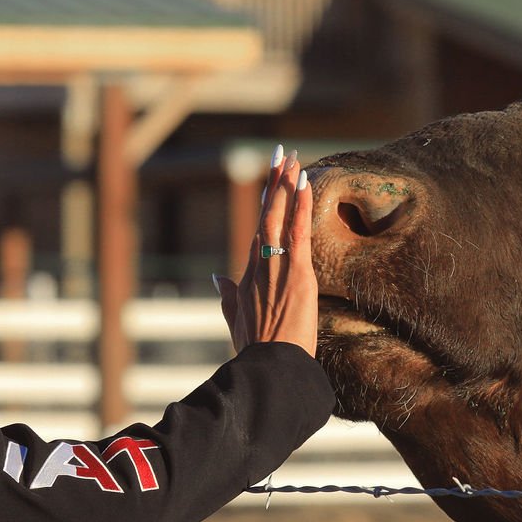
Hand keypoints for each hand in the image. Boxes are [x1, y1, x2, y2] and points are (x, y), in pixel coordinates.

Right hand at [214, 147, 317, 357]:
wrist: (268, 366)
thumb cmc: (256, 350)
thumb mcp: (237, 321)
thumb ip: (227, 297)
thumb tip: (218, 279)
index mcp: (249, 276)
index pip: (259, 231)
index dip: (265, 206)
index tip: (270, 183)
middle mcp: (260, 264)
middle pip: (266, 215)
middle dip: (273, 183)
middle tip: (279, 155)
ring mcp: (277, 266)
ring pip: (280, 216)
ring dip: (286, 185)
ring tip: (290, 158)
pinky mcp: (297, 272)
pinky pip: (299, 231)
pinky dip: (300, 205)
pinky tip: (303, 182)